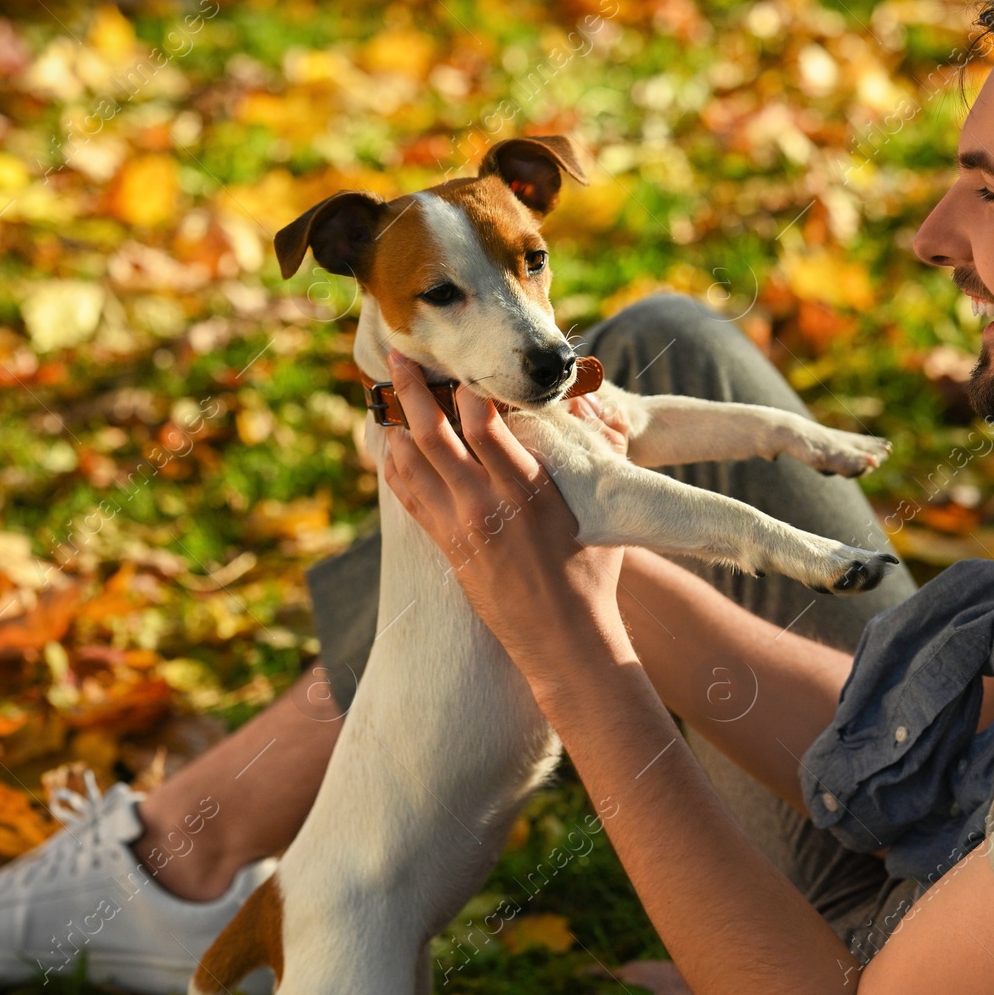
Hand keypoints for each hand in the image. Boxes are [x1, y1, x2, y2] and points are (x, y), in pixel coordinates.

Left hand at [379, 350, 629, 684]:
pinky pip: (407, 497)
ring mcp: (459, 528)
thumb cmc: (592, 572)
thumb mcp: (605, 505)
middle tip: (399, 355)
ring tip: (388, 394)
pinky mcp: (446, 547)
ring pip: (410, 463)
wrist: (564, 639)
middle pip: (434, 434)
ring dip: (396, 423)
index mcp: (528, 490)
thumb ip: (601, 446)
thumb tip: (590, 400)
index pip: (484, 423)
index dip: (470, 386)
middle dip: (412, 389)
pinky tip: (392, 444)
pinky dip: (394, 465)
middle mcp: (485, 506)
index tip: (467, 362)